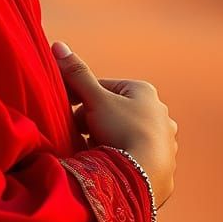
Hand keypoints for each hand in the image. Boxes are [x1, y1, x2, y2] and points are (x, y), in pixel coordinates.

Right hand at [53, 41, 177, 208]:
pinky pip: (136, 158)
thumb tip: (57, 45)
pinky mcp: (164, 167)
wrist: (143, 176)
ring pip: (126, 136)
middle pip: (115, 113)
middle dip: (95, 123)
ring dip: (109, 142)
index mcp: (145, 92)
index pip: (103, 89)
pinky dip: (123, 161)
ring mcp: (164, 142)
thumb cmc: (121, 130)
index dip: (82, 100)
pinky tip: (112, 168)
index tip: (68, 115)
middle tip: (79, 137)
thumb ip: (77, 74)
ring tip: (95, 154)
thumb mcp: (95, 99)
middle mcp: (160, 114)